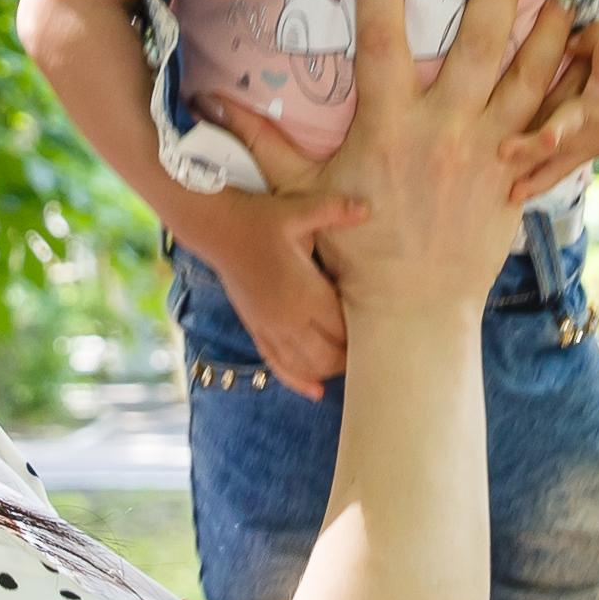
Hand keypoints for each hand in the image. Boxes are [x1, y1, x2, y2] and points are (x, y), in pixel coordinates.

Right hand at [193, 183, 363, 402]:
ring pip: (305, 367)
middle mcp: (287, 318)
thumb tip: (367, 208)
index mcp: (304, 292)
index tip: (382, 330)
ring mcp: (269, 328)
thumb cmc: (259, 220)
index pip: (343, 330)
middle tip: (370, 348)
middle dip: (349, 357)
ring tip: (348, 364)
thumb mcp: (296, 210)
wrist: (215, 229)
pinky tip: (315, 391)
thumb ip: (333, 211)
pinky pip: (278, 364)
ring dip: (328, 370)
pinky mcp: (255, 330)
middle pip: (328, 357)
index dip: (363, 335)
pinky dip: (297, 380)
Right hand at [216, 0, 574, 325]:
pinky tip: (593, 62)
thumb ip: (262, 142)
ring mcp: (488, 152)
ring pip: (529, 77)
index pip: (381, 34)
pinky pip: (555, 125)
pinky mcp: (517, 176)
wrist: (412, 310)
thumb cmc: (354, 248)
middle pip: (478, 44)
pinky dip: (576, 92)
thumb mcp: (300, 193)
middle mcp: (444, 130)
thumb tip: (208, 104)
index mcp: (387, 125)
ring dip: (551, 32)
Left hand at [502, 18, 598, 202]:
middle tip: (549, 138)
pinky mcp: (577, 151)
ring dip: (535, 158)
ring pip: (559, 151)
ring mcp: (587, 137)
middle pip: (577, 120)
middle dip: (561, 130)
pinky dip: (537, 183)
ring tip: (509, 163)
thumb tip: (568, 44)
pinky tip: (512, 195)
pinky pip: (555, 170)